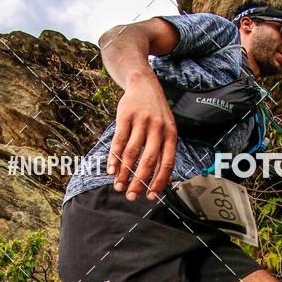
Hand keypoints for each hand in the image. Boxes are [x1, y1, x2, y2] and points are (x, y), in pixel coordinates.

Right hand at [107, 75, 176, 200]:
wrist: (144, 84)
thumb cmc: (155, 114)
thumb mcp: (166, 129)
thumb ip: (164, 152)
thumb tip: (161, 182)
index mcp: (170, 135)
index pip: (167, 163)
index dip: (159, 182)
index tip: (151, 196)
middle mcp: (158, 129)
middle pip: (149, 161)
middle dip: (139, 182)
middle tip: (131, 196)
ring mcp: (141, 122)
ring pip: (132, 153)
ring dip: (124, 173)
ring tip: (118, 186)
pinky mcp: (125, 117)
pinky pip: (118, 141)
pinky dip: (113, 158)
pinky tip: (111, 170)